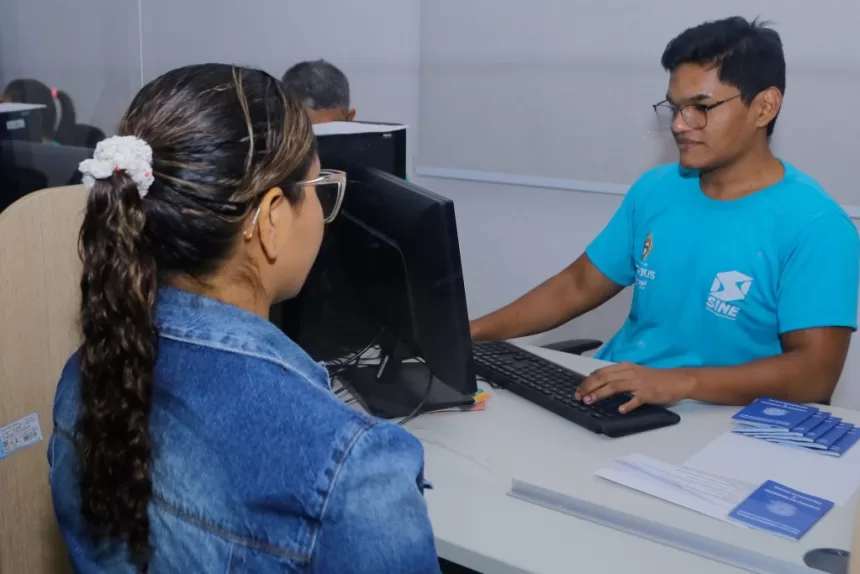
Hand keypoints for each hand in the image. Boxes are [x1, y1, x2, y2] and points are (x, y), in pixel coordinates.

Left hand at [574, 362, 694, 412]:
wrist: (677, 380)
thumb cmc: (654, 378)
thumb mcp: (634, 373)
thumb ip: (618, 377)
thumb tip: (599, 384)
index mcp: (624, 367)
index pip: (600, 372)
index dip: (587, 381)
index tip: (578, 390)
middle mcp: (629, 373)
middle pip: (604, 378)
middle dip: (589, 387)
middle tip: (579, 397)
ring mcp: (639, 383)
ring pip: (615, 386)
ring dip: (600, 394)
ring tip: (590, 401)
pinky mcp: (649, 393)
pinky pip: (636, 399)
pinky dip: (627, 404)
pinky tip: (620, 410)